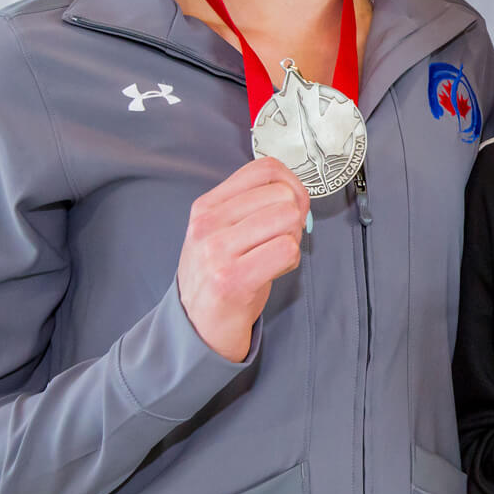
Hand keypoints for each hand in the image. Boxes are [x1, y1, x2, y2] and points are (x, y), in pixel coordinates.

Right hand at [177, 157, 310, 361]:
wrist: (198, 325)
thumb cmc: (219, 274)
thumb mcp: (221, 229)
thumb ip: (252, 204)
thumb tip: (296, 189)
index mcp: (206, 206)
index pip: (264, 168)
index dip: (292, 184)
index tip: (292, 204)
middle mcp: (208, 224)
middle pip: (283, 195)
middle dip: (294, 218)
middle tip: (279, 239)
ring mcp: (217, 252)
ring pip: (288, 219)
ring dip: (293, 239)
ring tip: (273, 255)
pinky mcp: (234, 279)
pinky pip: (287, 249)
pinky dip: (291, 260)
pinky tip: (273, 271)